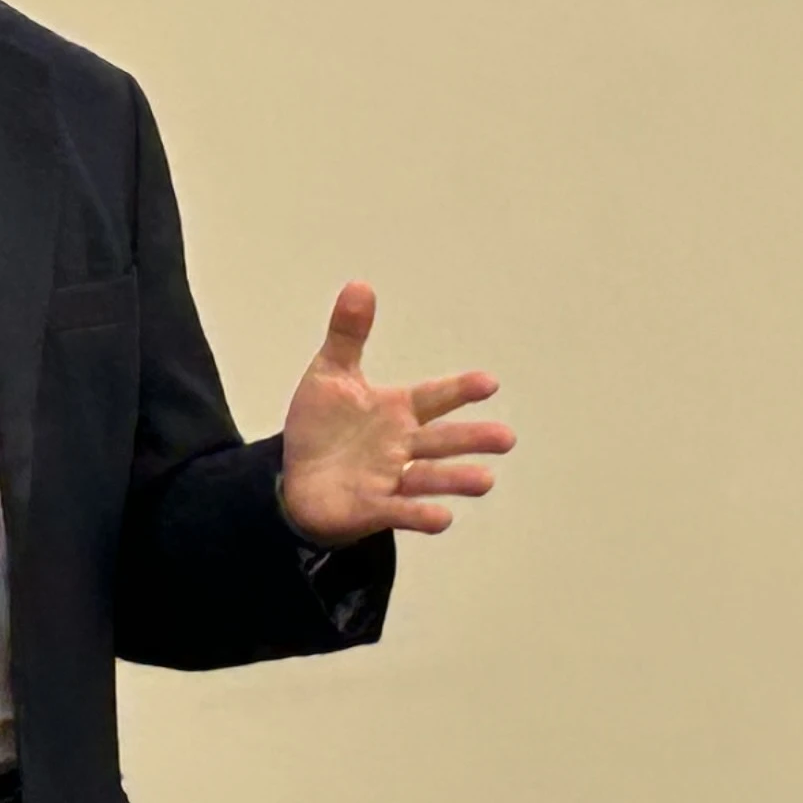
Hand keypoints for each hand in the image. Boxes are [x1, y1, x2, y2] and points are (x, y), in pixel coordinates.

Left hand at [277, 282, 513, 546]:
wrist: (295, 480)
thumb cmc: (322, 428)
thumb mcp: (329, 375)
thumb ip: (348, 335)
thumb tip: (359, 284)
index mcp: (397, 410)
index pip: (434, 397)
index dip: (459, 391)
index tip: (488, 383)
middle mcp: (402, 445)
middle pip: (442, 441)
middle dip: (473, 440)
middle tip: (506, 438)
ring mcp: (390, 478)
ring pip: (429, 478)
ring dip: (456, 479)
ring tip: (485, 481)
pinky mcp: (372, 508)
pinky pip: (399, 511)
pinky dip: (419, 514)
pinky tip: (443, 518)